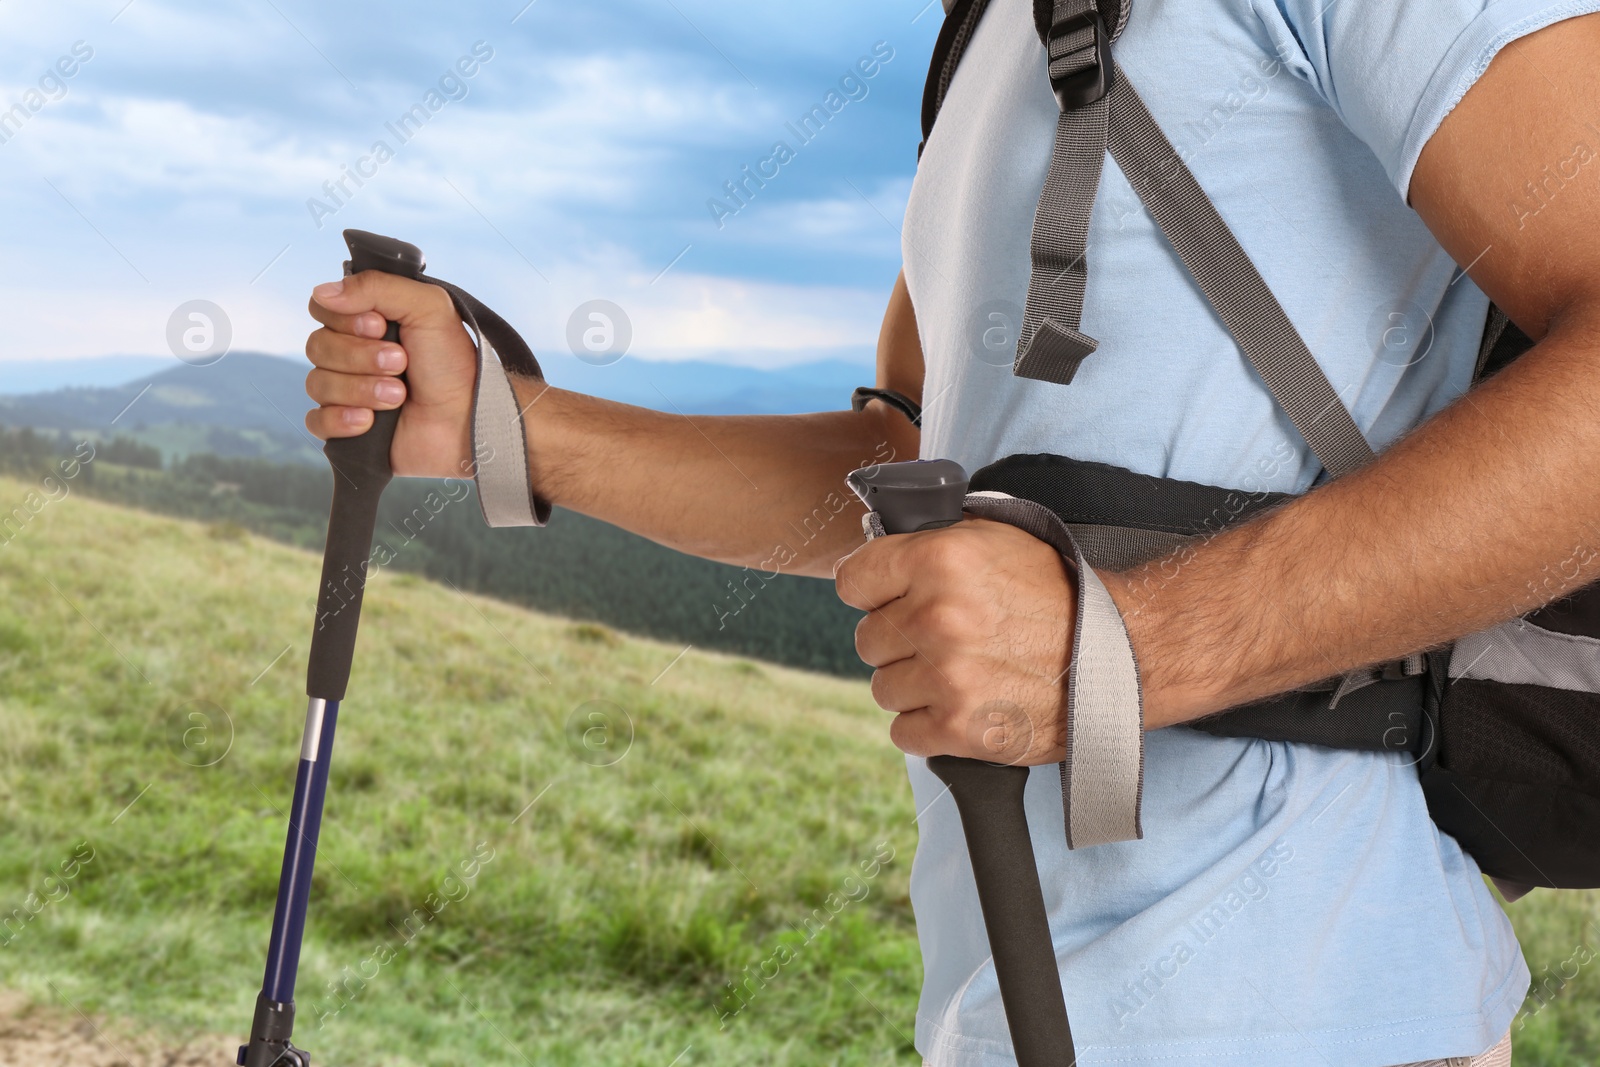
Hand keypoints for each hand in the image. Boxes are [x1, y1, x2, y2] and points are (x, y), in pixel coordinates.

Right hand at [304, 271, 480, 477]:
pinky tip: (369, 422)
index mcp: (368, 321)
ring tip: (400, 396)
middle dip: (360, 357)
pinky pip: (317, 421)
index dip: (345, 319)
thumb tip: (323, 292)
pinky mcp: (349, 429)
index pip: (322, 307)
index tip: (380, 326)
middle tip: (401, 363)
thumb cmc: (455, 365)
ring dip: (360, 389)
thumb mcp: (429, 307)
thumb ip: (377, 287)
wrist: (470, 419)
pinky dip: (340, 420)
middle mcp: (354, 354)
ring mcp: (349, 392)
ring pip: (317, 384)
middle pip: (317, 346)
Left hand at [835, 517, 1076, 764]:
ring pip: (883, 688)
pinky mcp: (959, 729)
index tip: (890, 598)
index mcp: (939, 560)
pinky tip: (961, 705)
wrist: (1122, 653)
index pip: (852, 580)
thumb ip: (935, 539)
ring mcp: (945, 678)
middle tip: (943, 639)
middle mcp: (935, 618)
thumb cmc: (1058, 593)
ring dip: (913, 684)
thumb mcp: (997, 537)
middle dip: (899, 640)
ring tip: (958, 673)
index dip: (872, 590)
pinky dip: (926, 725)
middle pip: (866, 639)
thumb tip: (885, 544)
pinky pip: (902, 732)